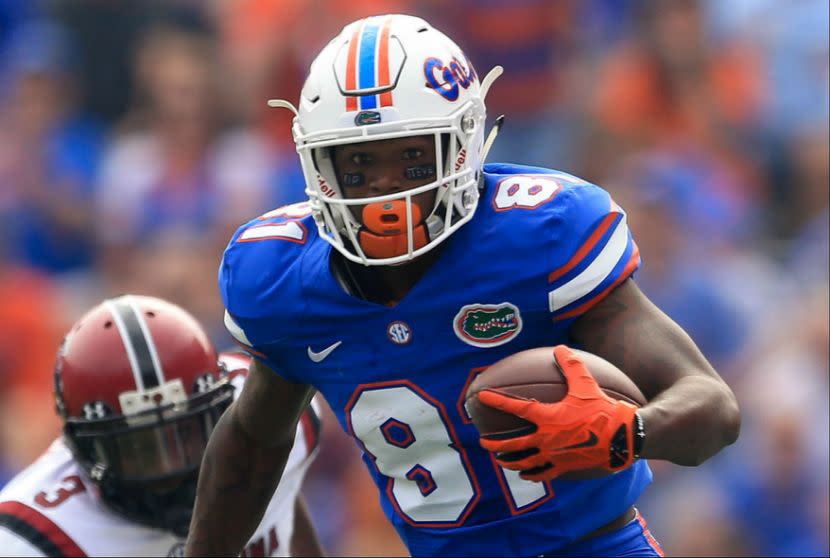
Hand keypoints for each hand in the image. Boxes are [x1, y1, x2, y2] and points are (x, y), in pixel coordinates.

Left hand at [478, 345, 638, 480]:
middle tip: (482, 442)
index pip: (516, 407)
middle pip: (512, 445)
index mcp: (547, 418)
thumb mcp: (587, 384)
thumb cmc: (603, 410)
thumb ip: (571, 365)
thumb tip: (560, 347)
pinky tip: (527, 475)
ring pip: (524, 463)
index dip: (497, 401)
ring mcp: (554, 456)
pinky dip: (532, 475)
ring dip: (509, 462)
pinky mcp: (564, 467)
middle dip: (494, 444)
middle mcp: (546, 440)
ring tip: (500, 461)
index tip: (482, 397)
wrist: (623, 439)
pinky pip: (543, 474)